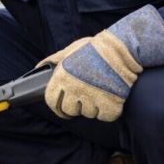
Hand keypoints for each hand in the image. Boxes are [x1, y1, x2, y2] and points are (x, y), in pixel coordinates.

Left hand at [41, 5, 163, 121]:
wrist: (123, 49)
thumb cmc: (96, 47)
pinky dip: (108, 110)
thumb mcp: (70, 50)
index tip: (62, 105)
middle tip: (84, 98)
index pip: (51, 101)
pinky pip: (104, 116)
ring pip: (88, 113)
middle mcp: (74, 90)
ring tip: (100, 91)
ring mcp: (92, 99)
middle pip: (69, 111)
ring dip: (93, 106)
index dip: (57, 105)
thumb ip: (54, 60)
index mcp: (62, 77)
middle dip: (75, 107)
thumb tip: (40, 66)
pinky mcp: (110, 105)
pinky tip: (110, 97)